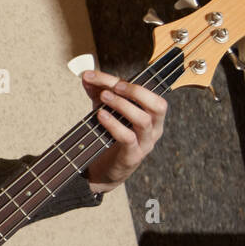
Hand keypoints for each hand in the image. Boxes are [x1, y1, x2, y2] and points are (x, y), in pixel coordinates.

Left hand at [80, 70, 167, 192]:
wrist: (103, 170)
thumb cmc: (108, 136)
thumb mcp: (104, 110)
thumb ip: (98, 93)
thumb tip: (86, 76)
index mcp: (152, 113)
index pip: (147, 91)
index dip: (124, 80)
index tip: (96, 75)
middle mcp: (154, 127)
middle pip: (158, 104)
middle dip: (136, 91)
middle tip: (114, 86)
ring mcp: (145, 143)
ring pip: (143, 120)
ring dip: (122, 105)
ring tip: (104, 98)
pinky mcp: (133, 156)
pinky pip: (128, 138)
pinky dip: (114, 124)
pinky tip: (100, 116)